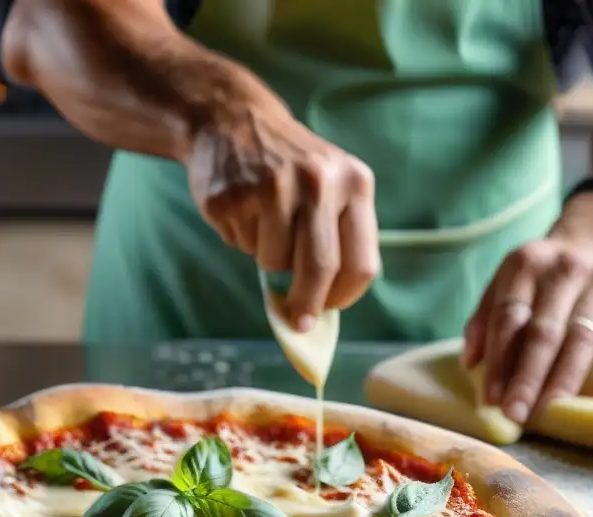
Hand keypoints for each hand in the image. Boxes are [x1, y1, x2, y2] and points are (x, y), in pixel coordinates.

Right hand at [185, 104, 380, 332]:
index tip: (327, 314)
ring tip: (263, 222)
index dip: (343, 297)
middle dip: (307, 304)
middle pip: (320, 269)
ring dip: (267, 259)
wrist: (232, 118)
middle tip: (296, 321)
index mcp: (354, 182)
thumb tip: (321, 309)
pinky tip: (241, 208)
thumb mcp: (327, 187)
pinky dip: (241, 239)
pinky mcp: (233, 197)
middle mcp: (318, 182)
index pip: (360, 261)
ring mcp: (272, 187)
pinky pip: (242, 245)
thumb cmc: (288, 168)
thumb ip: (334, 239)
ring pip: (275, 263)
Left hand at [462, 235, 592, 423]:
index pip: (510, 319)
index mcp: (527, 265)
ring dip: (578, 376)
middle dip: (531, 378)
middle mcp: (569, 270)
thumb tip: (470, 364)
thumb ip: (485, 321)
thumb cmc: (539, 279)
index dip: (499, 362)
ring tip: (566, 408)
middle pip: (548, 332)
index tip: (493, 399)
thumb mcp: (505, 284)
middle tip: (521, 415)